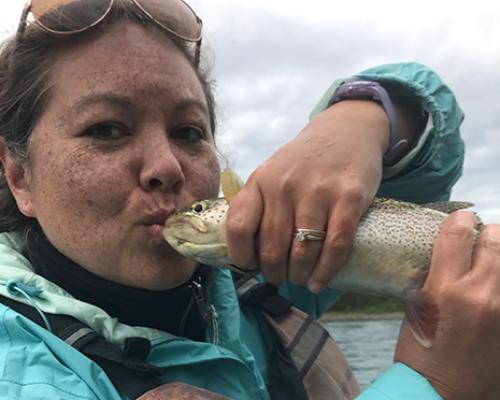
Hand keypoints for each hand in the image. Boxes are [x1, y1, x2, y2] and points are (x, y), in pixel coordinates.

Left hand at [225, 100, 388, 291]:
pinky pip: (335, 245)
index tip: (250, 267)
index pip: (238, 228)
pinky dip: (325, 271)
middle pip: (271, 248)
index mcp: (260, 181)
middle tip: (279, 277)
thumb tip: (248, 252)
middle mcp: (285, 186)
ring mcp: (318, 191)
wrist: (345, 132)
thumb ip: (259, 205)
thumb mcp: (272, 174)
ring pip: (302, 252)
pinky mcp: (350, 198)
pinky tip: (318, 281)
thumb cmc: (303, 162)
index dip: (241, 256)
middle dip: (274, 273)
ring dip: (298, 275)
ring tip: (299, 279)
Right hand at [395, 211, 499, 399]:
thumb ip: (433, 277)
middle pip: (496, 238)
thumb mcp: (415, 309)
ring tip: (488, 264)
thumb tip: (444, 254)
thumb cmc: (421, 354)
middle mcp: (480, 294)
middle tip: (476, 243)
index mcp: (446, 289)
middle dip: (485, 234)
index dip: (459, 219)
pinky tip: (491, 285)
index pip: (459, 231)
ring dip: (499, 254)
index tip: (459, 221)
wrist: (443, 395)